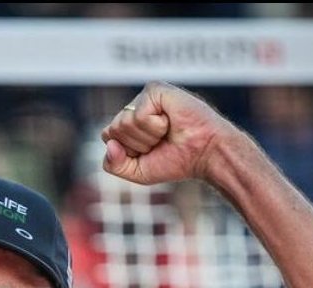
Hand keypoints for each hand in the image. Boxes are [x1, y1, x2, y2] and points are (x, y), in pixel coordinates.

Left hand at [100, 81, 233, 184]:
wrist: (204, 153)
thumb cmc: (175, 160)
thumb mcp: (137, 172)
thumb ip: (114, 165)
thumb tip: (109, 144)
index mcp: (128, 125)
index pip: (108, 137)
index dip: (127, 152)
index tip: (149, 152)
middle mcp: (134, 108)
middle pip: (112, 131)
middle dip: (137, 145)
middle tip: (160, 141)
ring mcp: (143, 97)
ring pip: (123, 124)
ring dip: (147, 137)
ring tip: (166, 132)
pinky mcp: (154, 89)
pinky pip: (138, 116)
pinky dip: (155, 127)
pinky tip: (170, 122)